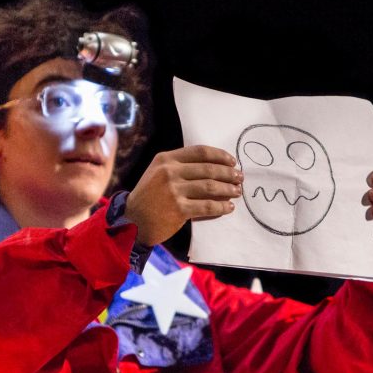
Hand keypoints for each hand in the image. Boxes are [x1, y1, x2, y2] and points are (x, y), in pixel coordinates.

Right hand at [125, 145, 241, 245]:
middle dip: (228, 173)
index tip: (232, 161)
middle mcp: (170, 172)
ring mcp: (174, 190)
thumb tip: (213, 166)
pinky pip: (207, 206)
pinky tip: (228, 207)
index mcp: (166, 159)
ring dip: (228, 189)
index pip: (200, 152)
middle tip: (239, 178)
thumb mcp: (158, 172)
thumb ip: (179, 166)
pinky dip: (221, 207)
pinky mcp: (179, 209)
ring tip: (237, 192)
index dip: (220, 156)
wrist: (133, 220)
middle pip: (209, 169)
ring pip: (211, 187)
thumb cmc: (148, 196)